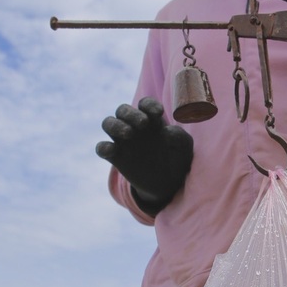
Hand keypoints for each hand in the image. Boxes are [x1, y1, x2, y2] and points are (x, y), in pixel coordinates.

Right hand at [97, 97, 192, 212]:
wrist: (169, 182)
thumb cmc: (177, 158)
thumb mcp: (184, 147)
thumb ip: (179, 136)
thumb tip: (166, 131)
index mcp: (152, 119)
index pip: (145, 104)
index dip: (149, 105)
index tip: (158, 113)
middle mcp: (135, 126)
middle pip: (122, 109)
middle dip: (131, 113)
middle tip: (143, 123)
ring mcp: (123, 141)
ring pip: (108, 123)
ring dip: (115, 125)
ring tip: (129, 133)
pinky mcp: (115, 157)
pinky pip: (102, 148)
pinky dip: (103, 147)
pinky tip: (113, 150)